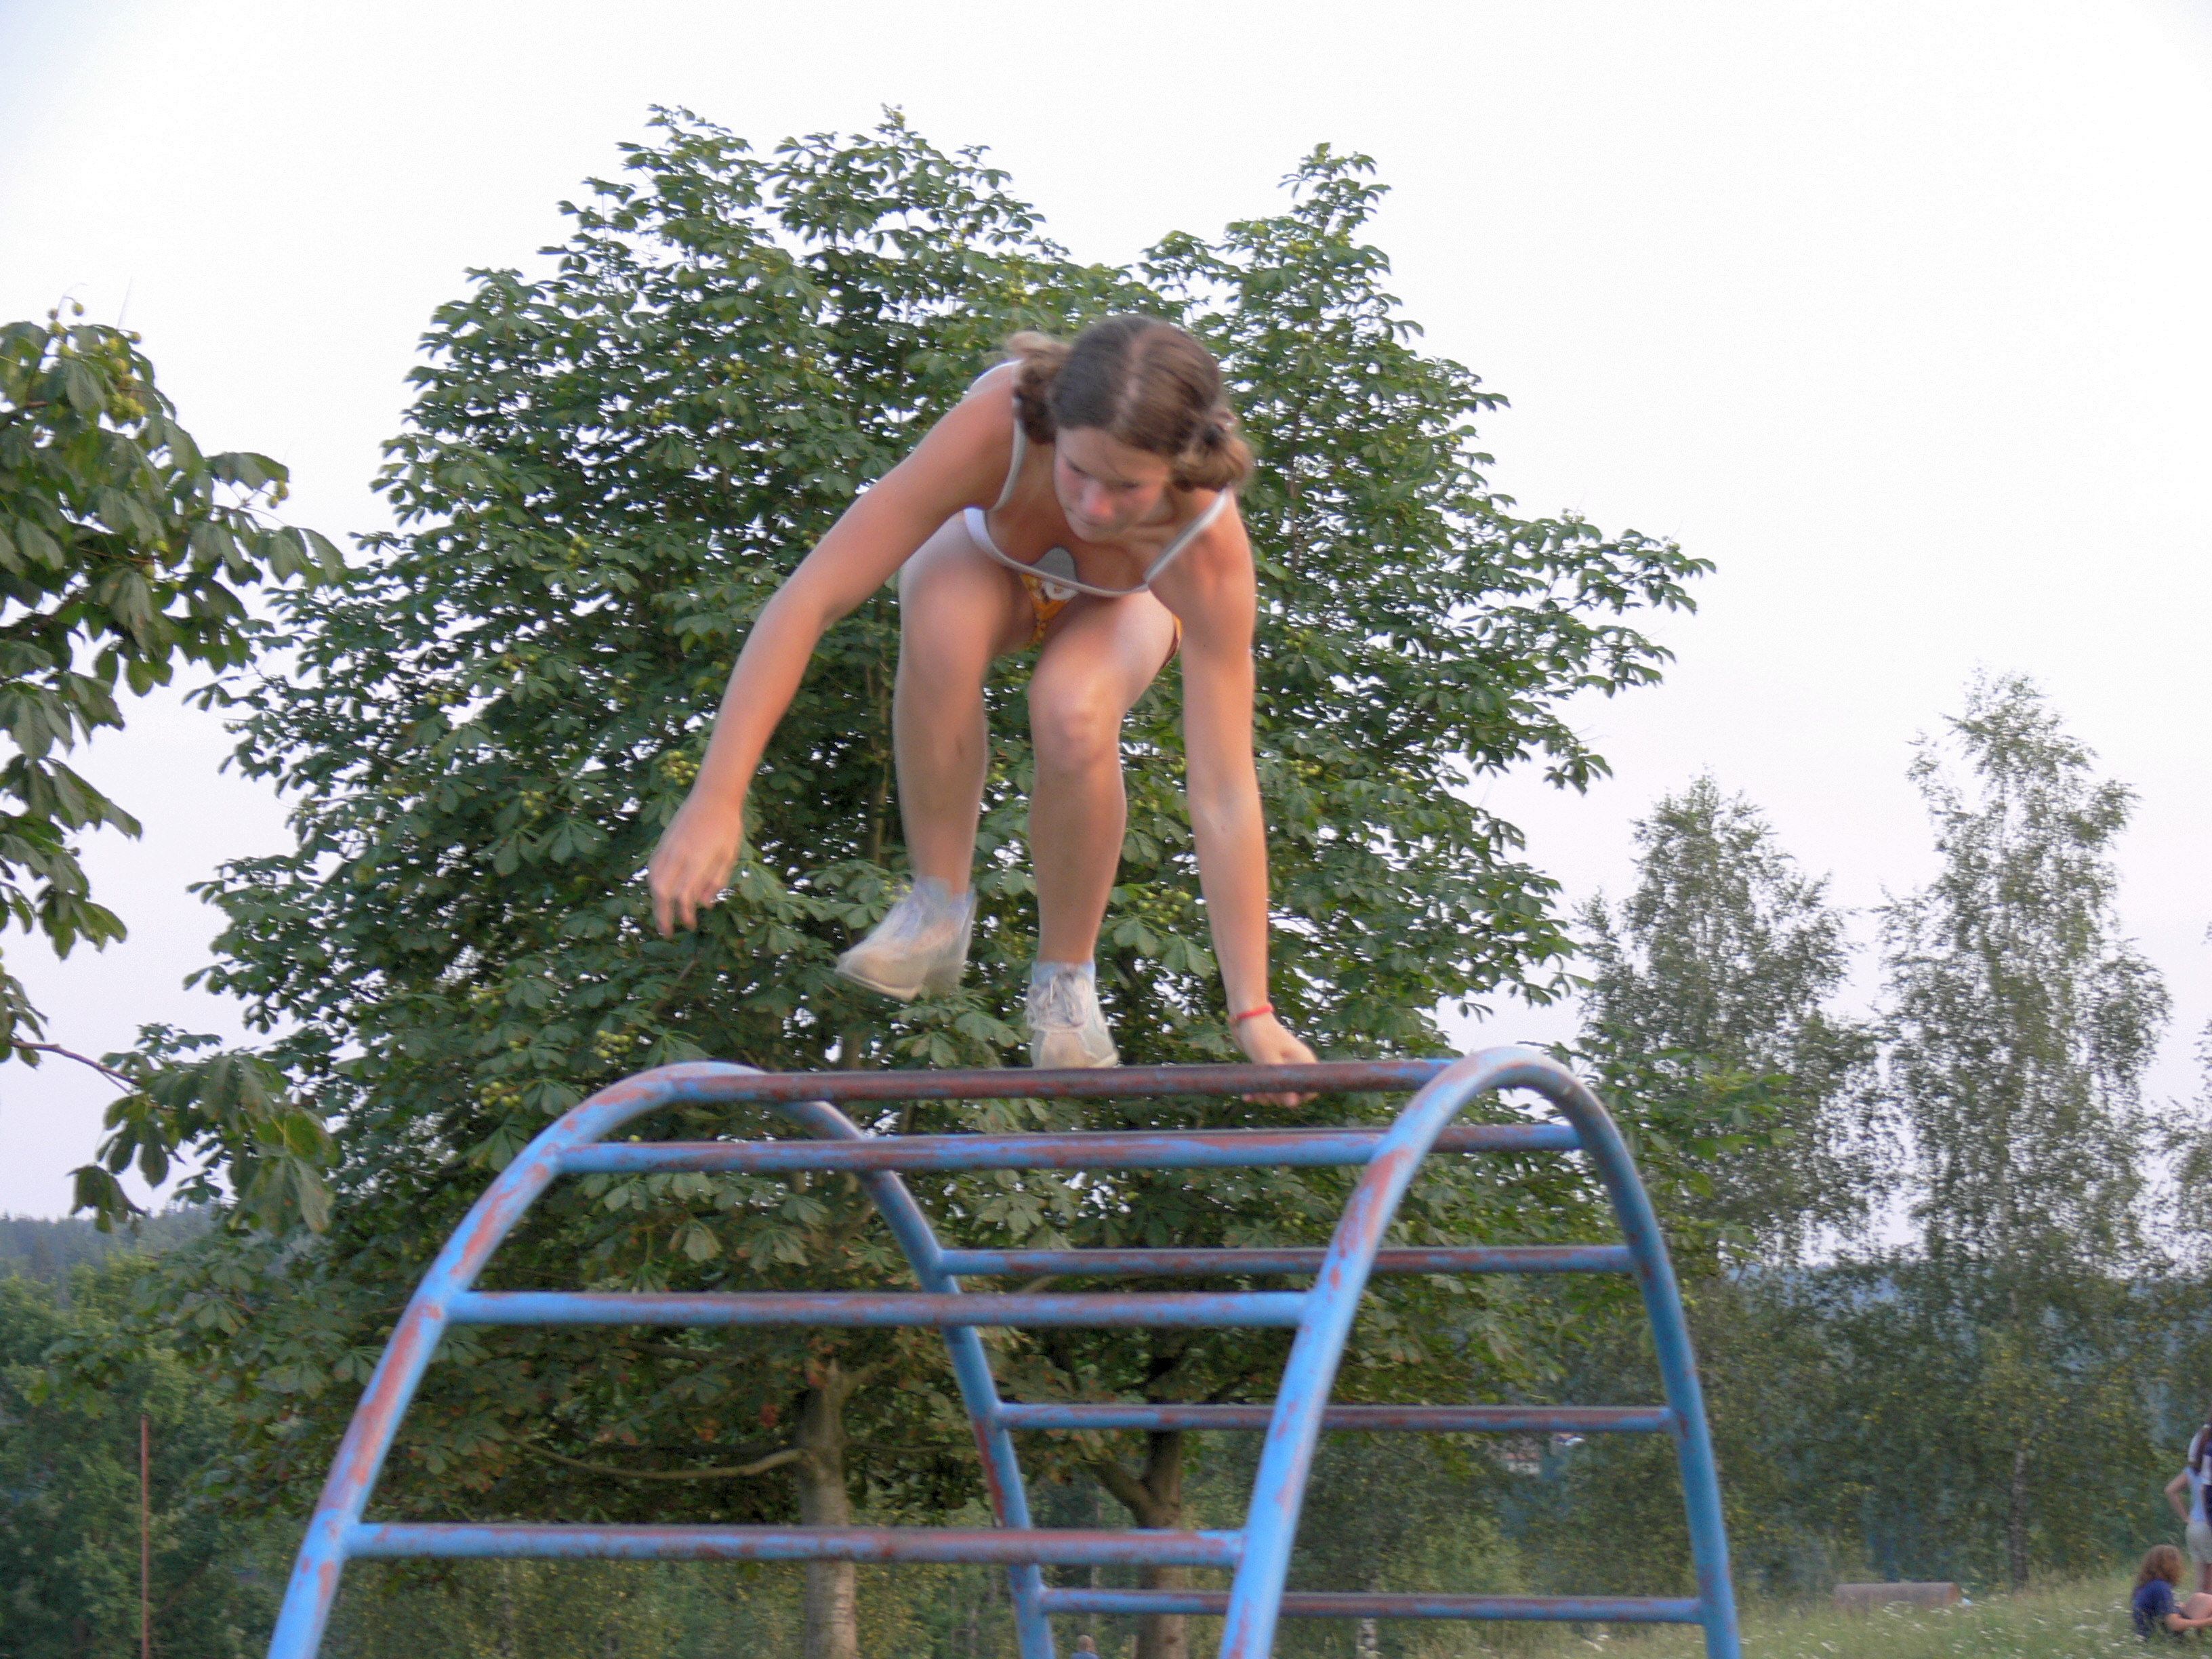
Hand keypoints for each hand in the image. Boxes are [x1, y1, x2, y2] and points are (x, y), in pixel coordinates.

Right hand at [647, 794, 744, 935]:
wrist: (713, 797)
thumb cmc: (727, 827)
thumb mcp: (729, 856)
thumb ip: (716, 881)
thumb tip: (705, 905)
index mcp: (697, 861)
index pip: (684, 896)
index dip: (685, 915)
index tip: (691, 924)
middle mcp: (678, 856)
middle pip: (661, 892)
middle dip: (661, 914)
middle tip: (666, 931)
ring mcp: (668, 847)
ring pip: (653, 880)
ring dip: (655, 900)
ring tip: (662, 914)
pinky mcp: (663, 841)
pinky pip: (653, 867)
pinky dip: (654, 883)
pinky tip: (660, 891)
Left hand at [1233, 1010, 1316, 1106]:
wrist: (1246, 1017)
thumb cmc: (1259, 1035)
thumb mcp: (1268, 1060)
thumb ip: (1280, 1083)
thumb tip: (1292, 1105)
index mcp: (1303, 1062)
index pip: (1310, 1090)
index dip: (1297, 1098)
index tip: (1281, 1096)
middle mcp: (1296, 1065)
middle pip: (1292, 1093)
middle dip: (1276, 1097)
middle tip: (1261, 1093)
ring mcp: (1283, 1066)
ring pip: (1279, 1091)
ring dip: (1266, 1096)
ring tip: (1252, 1094)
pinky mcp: (1271, 1067)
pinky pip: (1269, 1084)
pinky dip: (1259, 1090)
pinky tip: (1247, 1096)